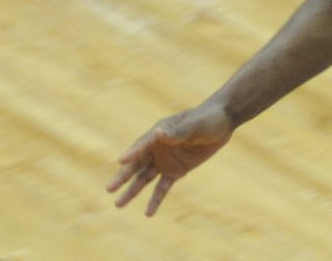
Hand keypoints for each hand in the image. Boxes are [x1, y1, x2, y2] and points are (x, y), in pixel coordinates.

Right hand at [107, 101, 233, 215]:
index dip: (133, 152)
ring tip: (118, 205)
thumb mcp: (194, 124)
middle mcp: (157, 148)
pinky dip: (155, 200)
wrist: (222, 123)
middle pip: (137, 164)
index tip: (121, 161)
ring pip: (144, 178)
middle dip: (124, 176)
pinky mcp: (175, 171)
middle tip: (109, 189)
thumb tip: (158, 133)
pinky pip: (162, 187)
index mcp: (159, 132)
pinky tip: (148, 213)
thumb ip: (177, 132)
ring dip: (132, 191)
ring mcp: (165, 160)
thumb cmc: (206, 118)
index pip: (142, 144)